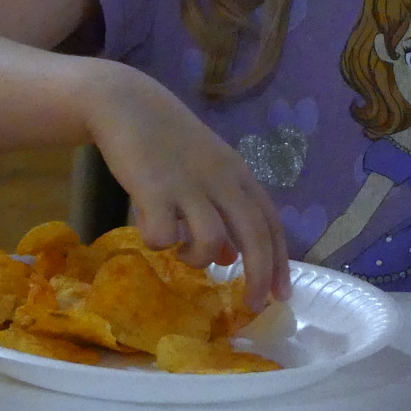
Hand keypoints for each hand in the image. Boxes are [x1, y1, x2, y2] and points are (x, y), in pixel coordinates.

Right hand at [78, 60, 289, 307]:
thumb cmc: (169, 143)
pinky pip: (162, 234)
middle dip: (258, 275)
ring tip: (185, 255)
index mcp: (238, 175)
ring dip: (201, 258)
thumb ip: (223, 210)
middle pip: (254, 234)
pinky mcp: (153, 189)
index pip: (270, 222)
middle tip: (254, 305)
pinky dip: (160, 244)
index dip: (279, 260)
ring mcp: (188, 184)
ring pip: (212, 238)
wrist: (128, 105)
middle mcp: (221, 180)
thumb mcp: (207, 173)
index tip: (282, 294)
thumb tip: (228, 258)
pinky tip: (153, 234)